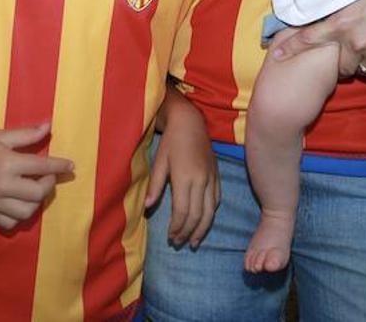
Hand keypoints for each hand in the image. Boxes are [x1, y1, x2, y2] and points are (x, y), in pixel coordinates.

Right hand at [0, 122, 73, 229]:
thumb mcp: (2, 135)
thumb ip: (27, 134)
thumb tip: (49, 126)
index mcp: (7, 164)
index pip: (42, 167)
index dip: (59, 166)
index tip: (70, 165)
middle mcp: (2, 186)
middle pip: (37, 194)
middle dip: (49, 184)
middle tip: (47, 176)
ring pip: (26, 212)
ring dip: (36, 201)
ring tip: (34, 189)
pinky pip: (9, 223)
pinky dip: (19, 216)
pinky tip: (20, 203)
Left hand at [145, 93, 219, 247]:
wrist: (190, 122)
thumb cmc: (170, 141)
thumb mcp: (159, 162)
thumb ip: (155, 186)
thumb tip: (147, 207)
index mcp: (185, 177)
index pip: (182, 211)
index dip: (177, 228)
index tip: (170, 237)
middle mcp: (201, 180)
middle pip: (197, 215)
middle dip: (188, 232)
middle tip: (179, 243)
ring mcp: (211, 178)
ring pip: (210, 211)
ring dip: (202, 229)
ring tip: (194, 242)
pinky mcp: (217, 175)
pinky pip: (217, 199)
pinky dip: (211, 214)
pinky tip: (205, 222)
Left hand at [269, 0, 365, 79]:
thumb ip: (341, 14)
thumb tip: (328, 22)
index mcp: (341, 22)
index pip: (309, 38)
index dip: (291, 48)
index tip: (276, 56)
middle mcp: (354, 41)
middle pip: (340, 66)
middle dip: (345, 61)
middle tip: (354, 50)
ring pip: (361, 71)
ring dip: (363, 65)